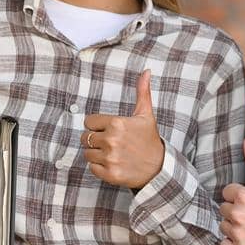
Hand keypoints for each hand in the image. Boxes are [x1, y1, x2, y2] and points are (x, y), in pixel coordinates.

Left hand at [84, 70, 164, 188]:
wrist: (159, 167)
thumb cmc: (150, 139)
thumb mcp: (146, 115)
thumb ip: (142, 92)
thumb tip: (146, 71)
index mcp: (117, 123)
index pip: (88, 122)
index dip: (97, 126)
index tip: (109, 130)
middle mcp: (111, 140)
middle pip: (84, 138)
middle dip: (95, 140)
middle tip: (111, 143)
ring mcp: (110, 158)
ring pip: (87, 153)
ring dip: (96, 154)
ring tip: (112, 153)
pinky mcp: (109, 173)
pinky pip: (91, 168)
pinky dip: (99, 167)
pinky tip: (113, 163)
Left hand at [220, 138, 244, 244]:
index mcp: (243, 197)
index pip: (227, 192)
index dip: (239, 193)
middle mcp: (238, 216)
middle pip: (224, 209)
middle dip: (235, 209)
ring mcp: (238, 235)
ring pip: (224, 226)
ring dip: (234, 225)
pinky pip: (224, 244)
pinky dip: (232, 242)